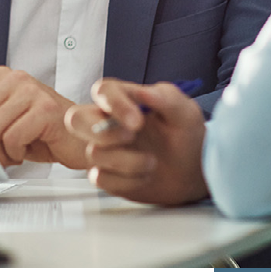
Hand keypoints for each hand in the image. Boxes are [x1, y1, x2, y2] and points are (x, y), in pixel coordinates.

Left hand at [0, 67, 87, 169]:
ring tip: (10, 155)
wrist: (82, 137)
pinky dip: (16, 153)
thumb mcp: (4, 120)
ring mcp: (32, 91)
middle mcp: (15, 78)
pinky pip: (12, 138)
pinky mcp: (45, 109)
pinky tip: (26, 152)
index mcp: (0, 76)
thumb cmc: (41, 132)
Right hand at [64, 79, 209, 205]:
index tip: (137, 121)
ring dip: (127, 161)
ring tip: (152, 162)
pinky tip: (144, 176)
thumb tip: (144, 91)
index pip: (103, 91)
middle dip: (100, 132)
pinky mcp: (106, 174)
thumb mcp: (185, 112)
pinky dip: (125, 180)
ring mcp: (105, 149)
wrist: (194, 172)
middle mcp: (108, 122)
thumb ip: (167, 98)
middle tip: (131, 137)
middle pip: (76, 119)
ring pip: (93, 153)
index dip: (114, 104)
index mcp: (125, 99)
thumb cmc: (187, 135)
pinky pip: (99, 178)